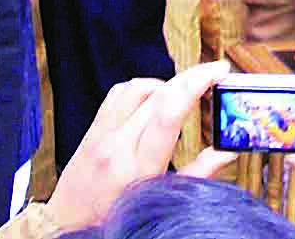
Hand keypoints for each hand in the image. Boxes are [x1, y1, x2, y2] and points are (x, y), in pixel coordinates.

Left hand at [43, 61, 233, 233]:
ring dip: (166, 83)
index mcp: (139, 170)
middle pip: (159, 94)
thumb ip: (198, 174)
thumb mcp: (162, 200)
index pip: (169, 113)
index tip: (218, 71)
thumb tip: (227, 151)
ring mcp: (102, 135)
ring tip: (182, 95)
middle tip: (214, 72)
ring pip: (138, 87)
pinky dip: (141, 89)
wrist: (67, 227)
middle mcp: (118, 147)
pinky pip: (118, 93)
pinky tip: (152, 100)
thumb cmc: (116, 220)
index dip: (197, 83)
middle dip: (192, 76)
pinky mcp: (92, 129)